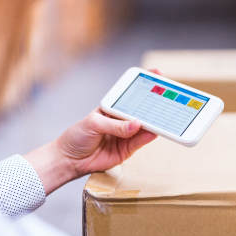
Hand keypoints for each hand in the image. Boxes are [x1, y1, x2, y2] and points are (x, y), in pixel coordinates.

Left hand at [24, 70, 161, 194]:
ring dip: (154, 122)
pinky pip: (140, 142)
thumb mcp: (93, 124)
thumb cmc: (77, 136)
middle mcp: (121, 120)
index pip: (130, 94)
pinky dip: (148, 137)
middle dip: (154, 103)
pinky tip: (154, 132)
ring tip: (163, 116)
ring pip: (144, 127)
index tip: (157, 75)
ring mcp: (126, 135)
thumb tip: (136, 124)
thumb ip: (115, 125)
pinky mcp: (127, 150)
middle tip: (166, 97)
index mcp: (113, 108)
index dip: (144, 84)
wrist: (69, 160)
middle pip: (141, 110)